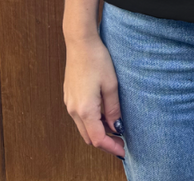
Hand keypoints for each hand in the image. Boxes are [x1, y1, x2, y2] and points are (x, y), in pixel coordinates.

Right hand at [63, 35, 125, 158]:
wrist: (80, 42)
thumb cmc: (97, 60)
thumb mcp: (111, 85)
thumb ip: (113, 109)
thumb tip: (117, 127)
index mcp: (85, 109)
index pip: (98, 139)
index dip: (112, 147)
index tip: (123, 150)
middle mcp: (73, 110)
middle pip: (89, 137)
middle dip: (105, 141)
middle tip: (121, 139)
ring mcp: (69, 103)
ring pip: (83, 127)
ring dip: (98, 130)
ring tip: (115, 124)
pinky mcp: (69, 96)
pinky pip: (80, 116)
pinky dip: (91, 120)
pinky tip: (103, 112)